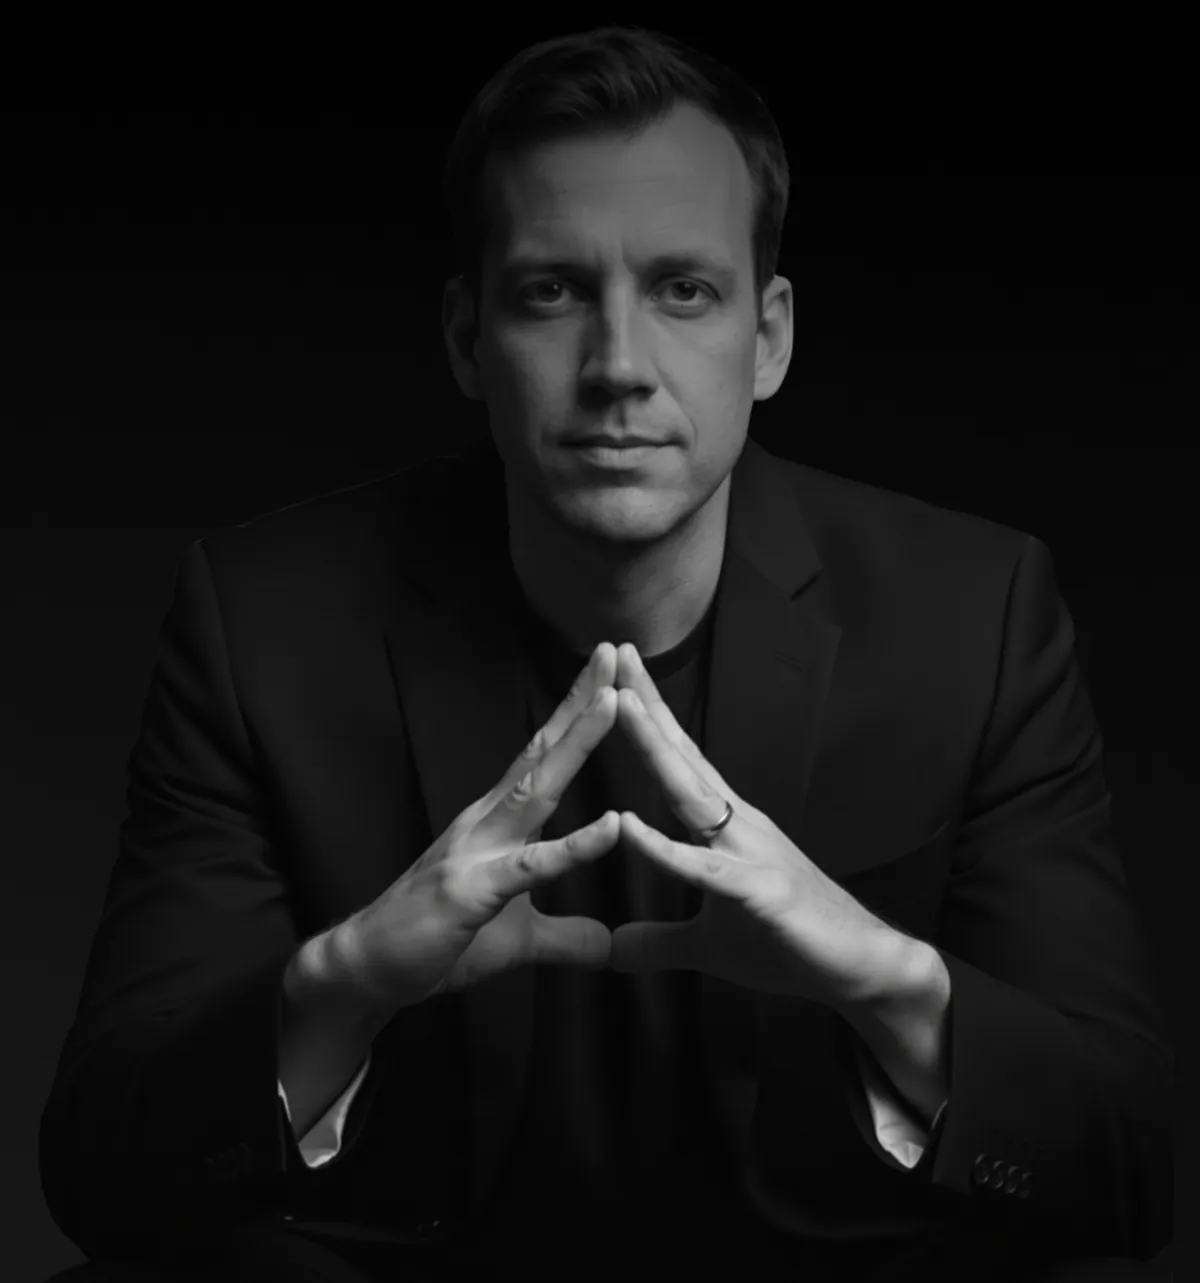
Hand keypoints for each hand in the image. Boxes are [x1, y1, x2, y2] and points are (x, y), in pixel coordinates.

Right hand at [336, 643, 622, 1009]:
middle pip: (543, 751)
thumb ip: (565, 936)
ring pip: (536, 789)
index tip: (612, 674)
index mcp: (497, 823)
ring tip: (612, 701)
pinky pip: (530, 867)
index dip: (576, 715)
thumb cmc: (436, 943)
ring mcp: (475, 852)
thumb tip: (608, 946)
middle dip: (580, 701)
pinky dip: (574, 847)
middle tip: (613, 651)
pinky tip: (612, 826)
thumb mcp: (517, 940)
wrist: (365, 971)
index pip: (544, 758)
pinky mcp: (470, 892)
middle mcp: (486, 823)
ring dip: (576, 741)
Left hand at [609, 643, 900, 1006]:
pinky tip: (628, 826)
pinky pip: (703, 868)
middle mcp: (737, 825)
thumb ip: (659, 940)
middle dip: (648, 706)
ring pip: (691, 793)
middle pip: (682, 756)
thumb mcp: (709, 945)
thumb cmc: (789, 944)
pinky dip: (663, 848)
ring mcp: (751, 853)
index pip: (680, 762)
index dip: (649, 721)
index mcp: (725, 827)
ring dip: (654, 746)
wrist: (861, 969)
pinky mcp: (760, 892)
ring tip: (622, 703)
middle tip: (618, 654)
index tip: (617, 678)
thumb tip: (614, 949)